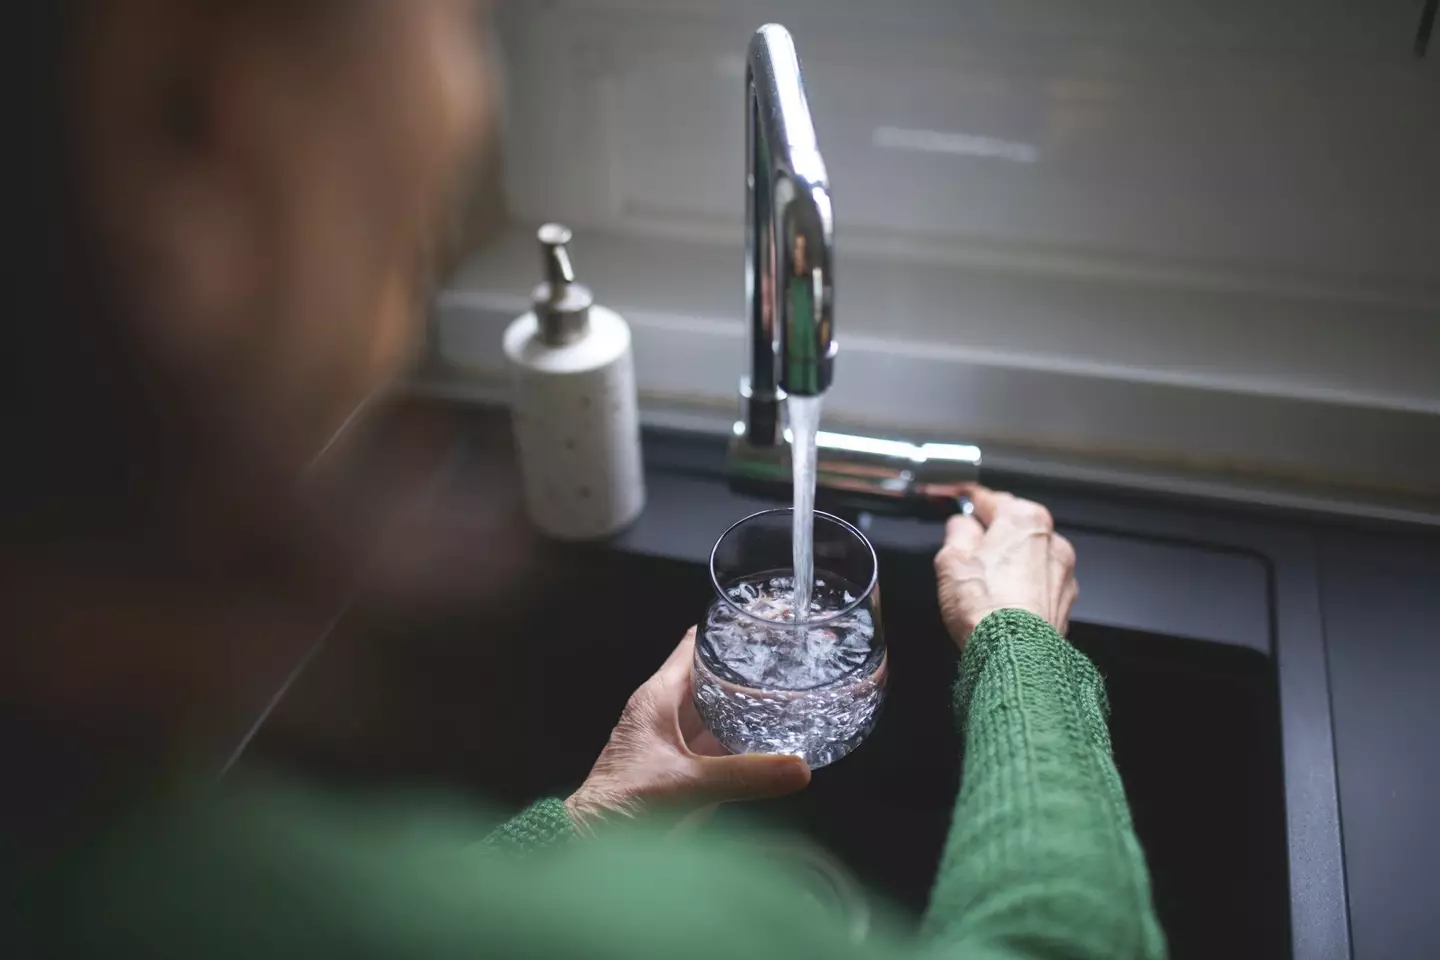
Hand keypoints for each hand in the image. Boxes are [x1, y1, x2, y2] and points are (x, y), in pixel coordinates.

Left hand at [565, 629, 811, 830]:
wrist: (597, 844)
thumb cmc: (623, 802)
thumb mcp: (687, 784)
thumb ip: (744, 776)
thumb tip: (799, 769)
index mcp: (658, 697)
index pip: (694, 646)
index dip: (725, 629)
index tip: (762, 618)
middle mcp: (669, 711)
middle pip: (713, 675)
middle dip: (749, 666)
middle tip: (793, 656)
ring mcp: (679, 740)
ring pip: (720, 709)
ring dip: (750, 702)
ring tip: (796, 689)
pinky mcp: (688, 768)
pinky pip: (722, 743)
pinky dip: (746, 738)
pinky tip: (777, 736)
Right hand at [934, 485, 1077, 650]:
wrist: (1015, 653)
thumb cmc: (985, 606)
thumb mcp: (951, 560)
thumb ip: (957, 533)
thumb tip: (962, 525)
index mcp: (1024, 519)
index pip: (991, 499)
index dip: (969, 500)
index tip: (960, 500)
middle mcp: (1052, 540)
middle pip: (1015, 527)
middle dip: (992, 534)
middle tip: (965, 551)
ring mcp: (1063, 572)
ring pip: (1030, 556)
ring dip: (1010, 562)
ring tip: (983, 583)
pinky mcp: (1065, 601)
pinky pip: (1040, 583)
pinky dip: (1024, 587)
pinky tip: (1003, 601)